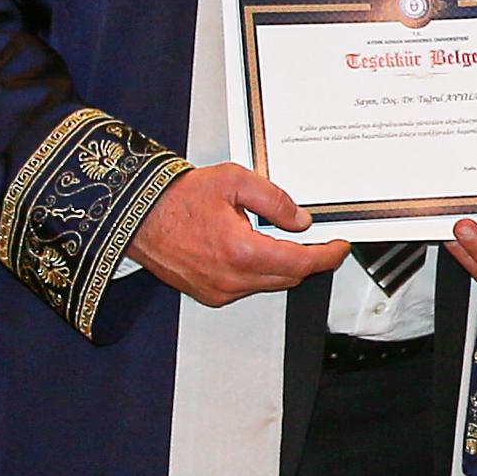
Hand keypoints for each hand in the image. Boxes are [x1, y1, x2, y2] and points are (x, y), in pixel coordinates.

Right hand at [133, 162, 345, 306]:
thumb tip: (300, 220)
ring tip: (272, 237)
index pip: (302, 262)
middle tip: (314, 239)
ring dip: (281, 265)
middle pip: (289, 276)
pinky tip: (249, 249)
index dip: (328, 256)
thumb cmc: (175, 198)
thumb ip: (275, 200)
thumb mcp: (234, 181)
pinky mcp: (209, 294)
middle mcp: (231, 278)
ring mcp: (219, 290)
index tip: (339, 248)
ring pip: (269, 284)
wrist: (137, 215)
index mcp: (241, 251)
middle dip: (307, 258)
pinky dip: (257, 272)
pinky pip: (247, 287)